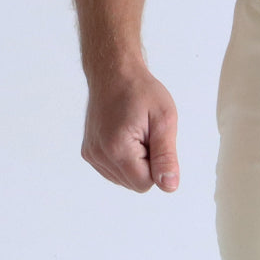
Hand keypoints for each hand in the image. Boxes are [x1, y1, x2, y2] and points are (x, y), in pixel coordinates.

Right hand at [81, 69, 179, 192]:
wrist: (114, 73)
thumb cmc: (140, 91)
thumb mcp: (164, 121)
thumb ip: (166, 157)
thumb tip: (169, 186)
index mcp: (117, 148)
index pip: (146, 183)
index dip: (157, 165)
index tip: (153, 139)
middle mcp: (99, 155)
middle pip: (136, 184)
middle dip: (147, 165)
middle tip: (145, 135)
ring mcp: (92, 155)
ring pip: (126, 180)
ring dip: (137, 163)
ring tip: (135, 134)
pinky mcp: (90, 154)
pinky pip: (116, 173)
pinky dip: (126, 161)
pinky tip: (125, 138)